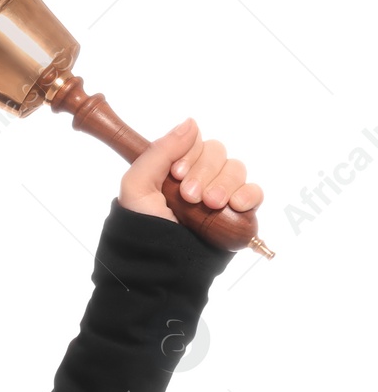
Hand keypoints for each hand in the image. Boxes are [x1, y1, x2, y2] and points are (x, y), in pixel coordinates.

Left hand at [118, 118, 263, 223]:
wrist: (161, 268)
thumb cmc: (142, 230)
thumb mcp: (137, 188)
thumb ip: (159, 152)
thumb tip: (190, 123)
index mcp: (172, 169)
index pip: (195, 142)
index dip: (190, 154)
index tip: (177, 175)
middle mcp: (197, 178)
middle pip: (217, 153)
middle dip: (205, 173)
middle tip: (190, 196)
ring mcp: (218, 194)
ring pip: (236, 169)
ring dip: (224, 184)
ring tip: (209, 204)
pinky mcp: (236, 212)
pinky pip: (254, 192)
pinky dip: (248, 194)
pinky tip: (235, 204)